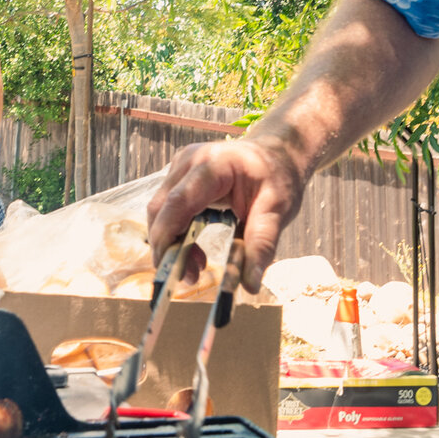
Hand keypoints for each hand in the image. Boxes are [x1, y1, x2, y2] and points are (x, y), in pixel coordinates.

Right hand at [146, 130, 310, 292]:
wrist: (277, 152)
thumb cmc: (277, 177)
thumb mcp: (277, 210)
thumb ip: (262, 244)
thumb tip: (250, 284)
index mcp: (213, 165)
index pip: (178, 201)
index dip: (167, 236)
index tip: (172, 270)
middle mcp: (189, 161)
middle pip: (161, 208)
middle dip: (168, 247)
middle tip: (190, 278)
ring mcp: (181, 167)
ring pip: (160, 211)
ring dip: (171, 243)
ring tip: (196, 268)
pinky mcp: (180, 177)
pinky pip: (168, 208)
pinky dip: (176, 233)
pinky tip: (194, 251)